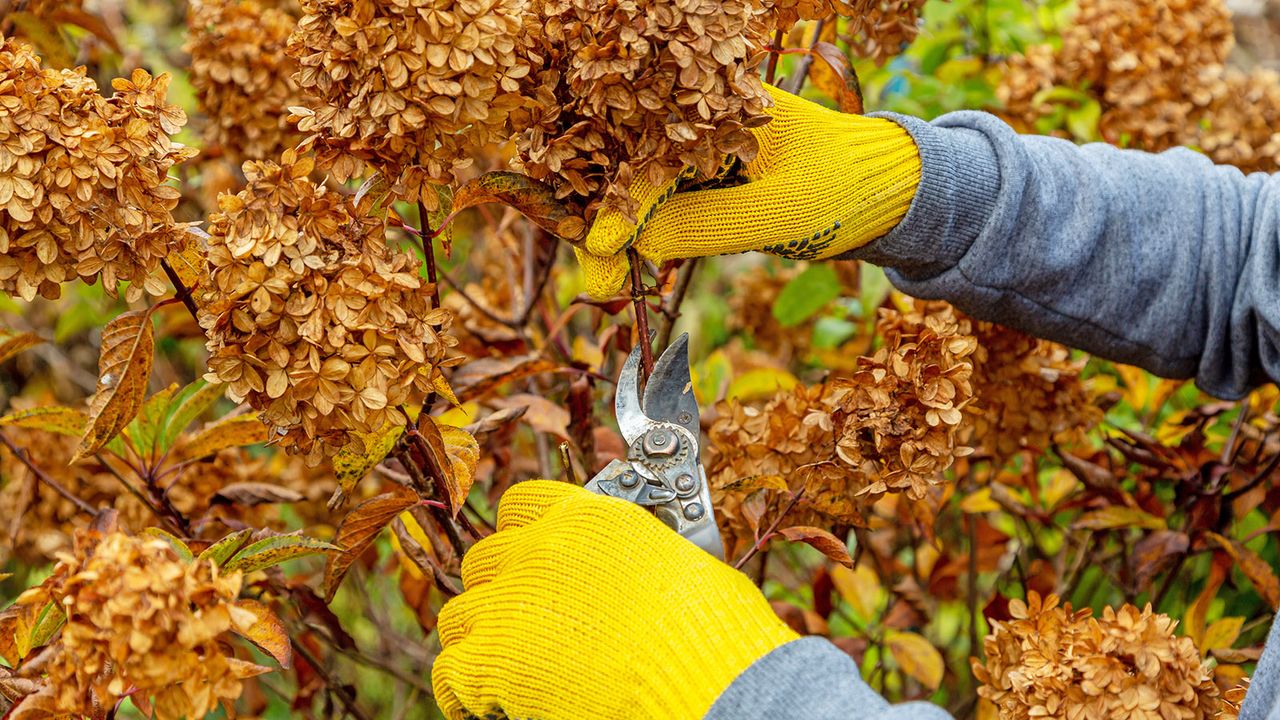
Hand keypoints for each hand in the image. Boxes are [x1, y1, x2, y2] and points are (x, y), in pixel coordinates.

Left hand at [431, 480, 797, 719]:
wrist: (706, 682)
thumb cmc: (713, 632)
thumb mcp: (681, 561)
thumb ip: (634, 553)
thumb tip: (633, 570)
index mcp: (587, 517)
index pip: (520, 504)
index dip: (520, 536)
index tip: (526, 561)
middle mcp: (540, 549)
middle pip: (484, 561)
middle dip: (500, 593)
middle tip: (525, 626)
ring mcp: (509, 602)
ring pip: (461, 616)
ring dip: (481, 641)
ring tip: (510, 670)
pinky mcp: (489, 659)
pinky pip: (452, 672)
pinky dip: (468, 693)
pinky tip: (496, 705)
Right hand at [574, 84, 921, 297]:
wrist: (890, 192)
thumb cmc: (843, 190)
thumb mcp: (778, 213)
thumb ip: (708, 223)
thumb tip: (637, 241)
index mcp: (725, 104)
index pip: (656, 152)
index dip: (622, 203)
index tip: (598, 249)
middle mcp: (708, 116)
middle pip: (638, 166)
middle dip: (611, 221)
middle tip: (595, 278)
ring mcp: (708, 146)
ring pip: (648, 188)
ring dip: (624, 232)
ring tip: (605, 281)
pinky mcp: (714, 175)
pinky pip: (669, 201)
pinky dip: (649, 233)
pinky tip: (628, 263)